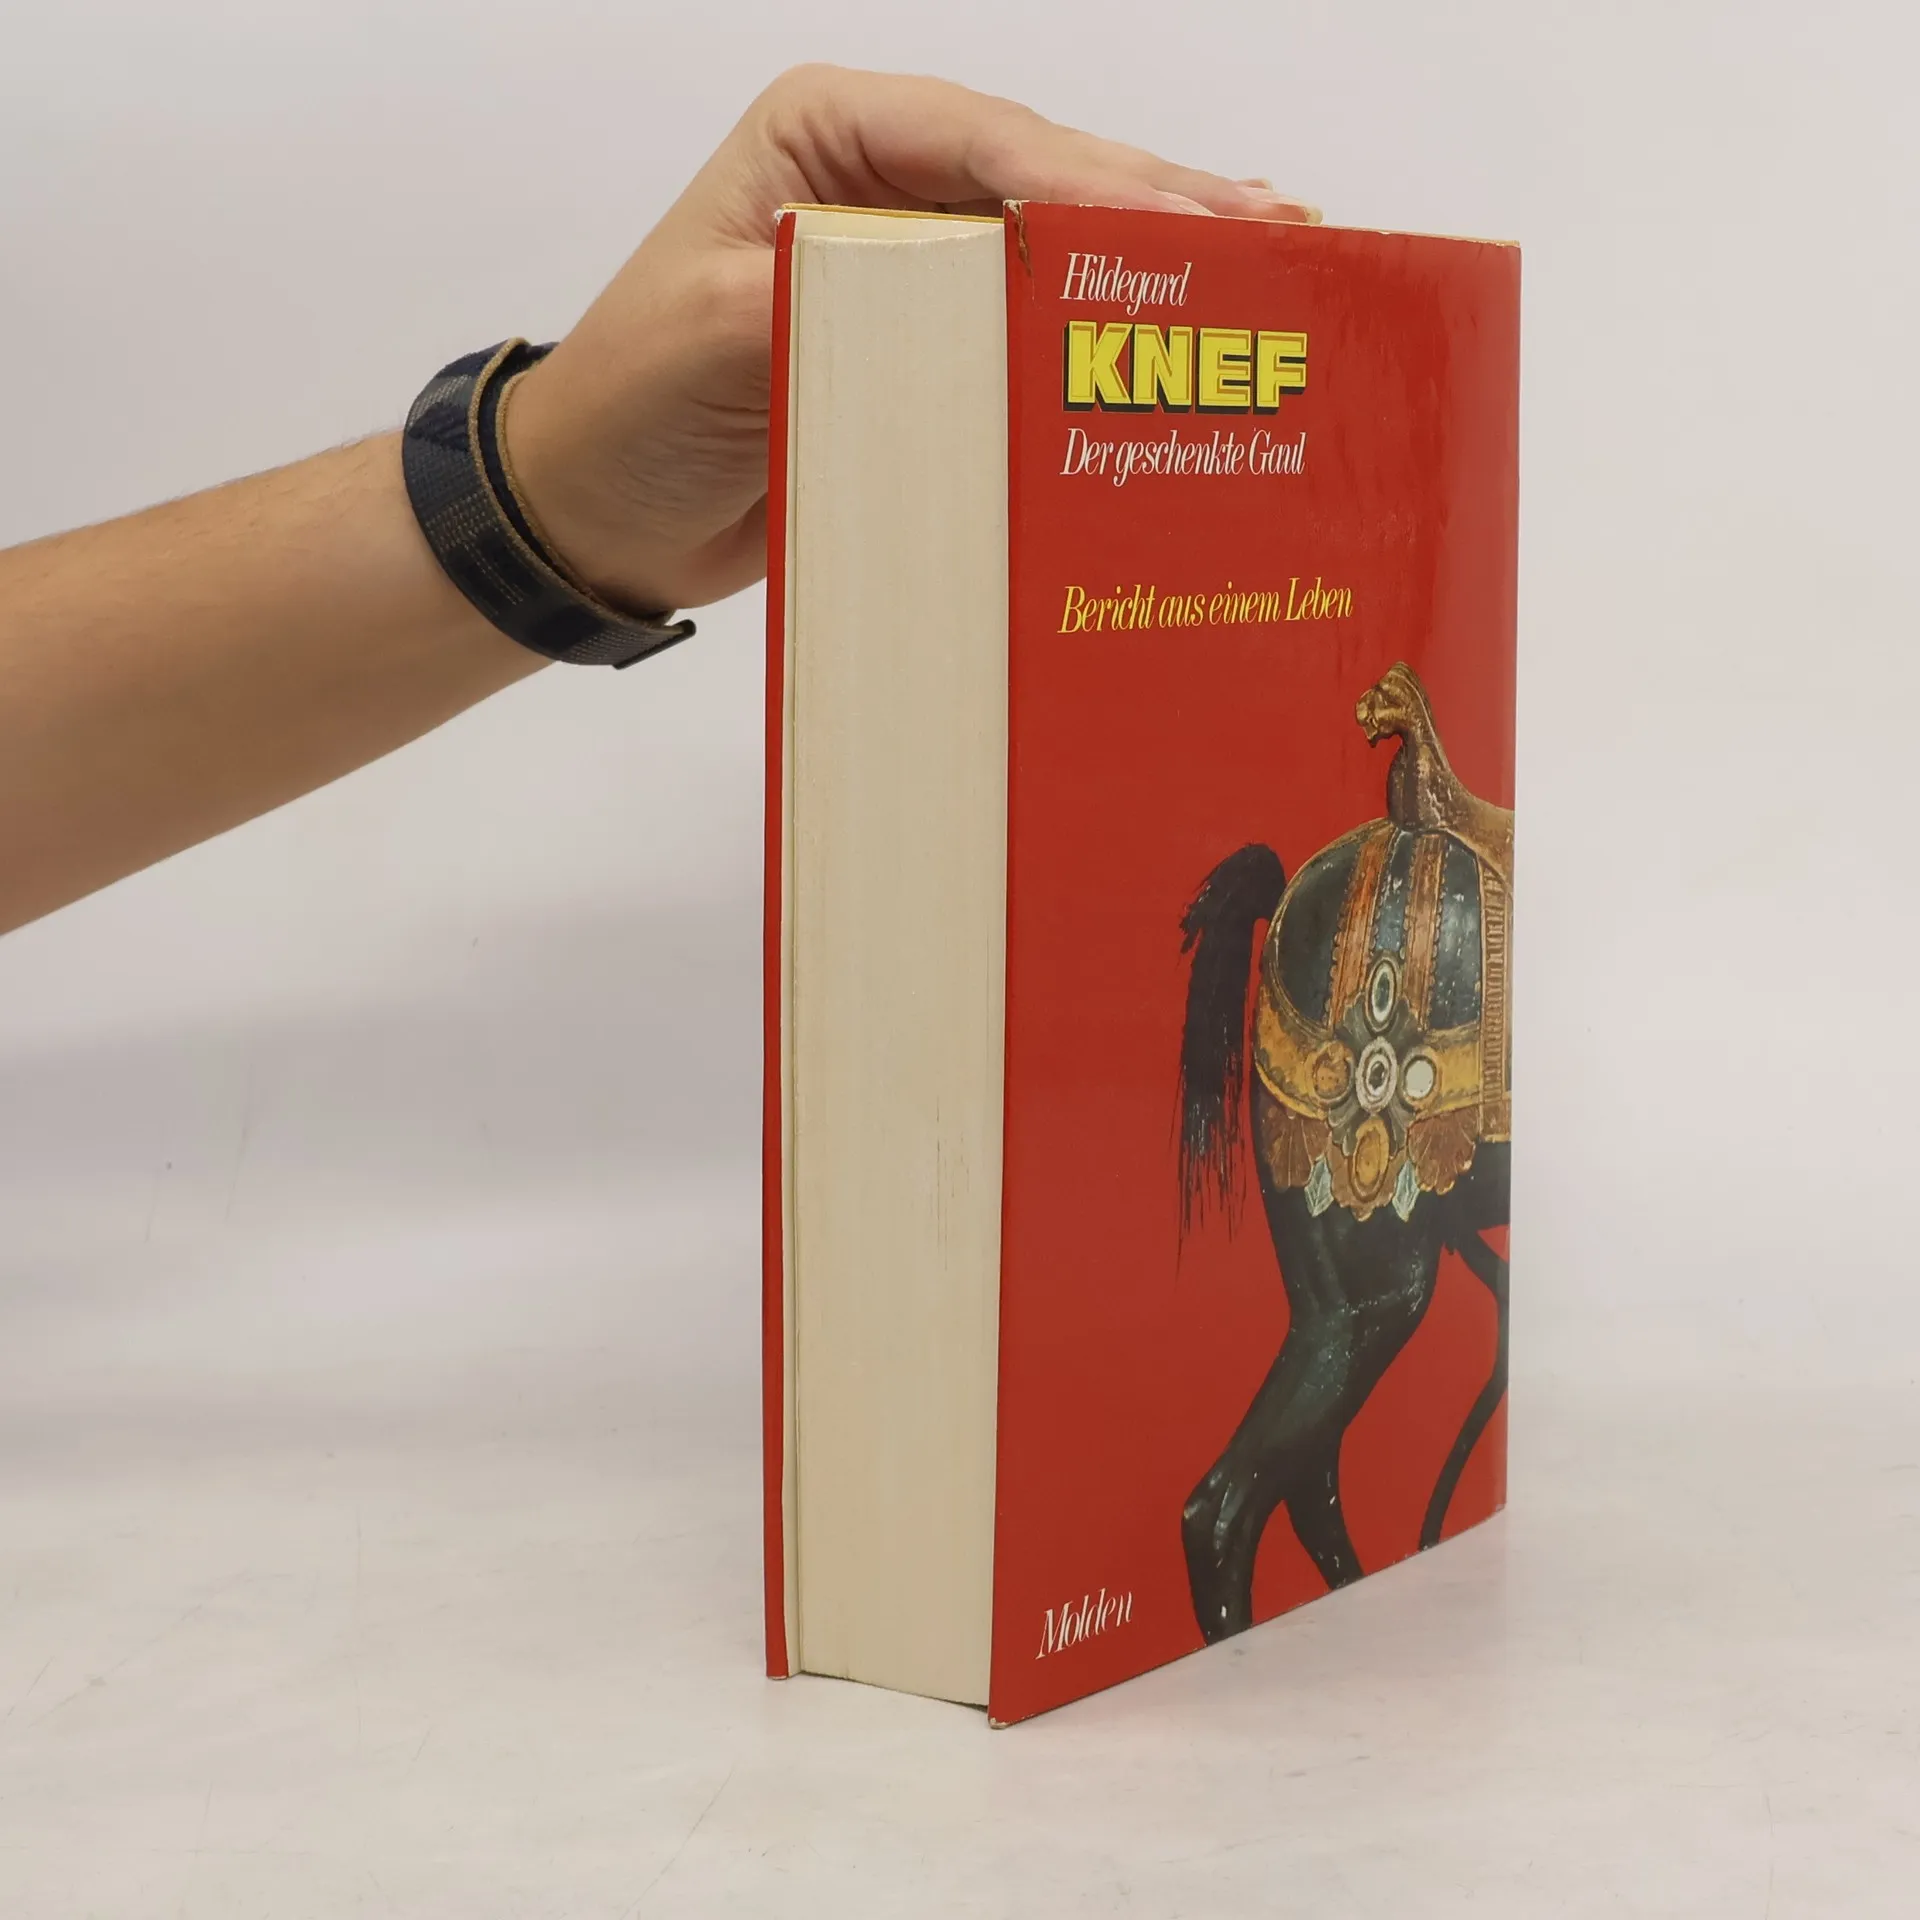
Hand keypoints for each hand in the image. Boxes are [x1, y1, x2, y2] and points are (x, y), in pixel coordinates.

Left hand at [506, 65, 1317, 614]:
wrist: (599, 514)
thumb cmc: (629, 410)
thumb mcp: (708, 335)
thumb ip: (823, 299)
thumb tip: (952, 297)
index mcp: (829, 135)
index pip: (985, 142)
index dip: (1092, 183)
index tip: (1185, 230)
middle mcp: (886, 184)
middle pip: (1049, 180)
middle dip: (1164, 209)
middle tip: (1282, 237)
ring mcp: (918, 267)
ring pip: (1061, 248)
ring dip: (1165, 260)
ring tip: (1283, 262)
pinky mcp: (932, 351)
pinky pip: (1036, 331)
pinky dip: (1109, 336)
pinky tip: (1187, 334)